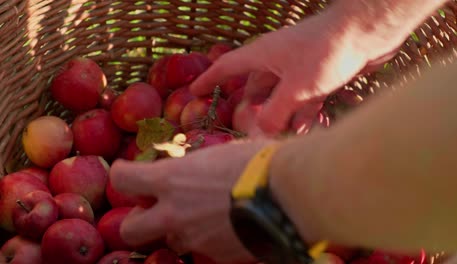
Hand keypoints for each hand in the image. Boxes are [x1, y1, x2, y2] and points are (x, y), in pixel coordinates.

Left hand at [109, 139, 273, 262]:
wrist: (288, 196)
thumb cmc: (257, 162)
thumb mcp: (222, 154)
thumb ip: (200, 163)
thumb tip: (199, 159)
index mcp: (170, 179)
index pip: (123, 179)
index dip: (123, 175)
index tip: (132, 172)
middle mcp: (174, 213)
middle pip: (130, 229)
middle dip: (139, 219)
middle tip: (158, 207)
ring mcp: (194, 238)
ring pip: (171, 242)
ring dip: (180, 230)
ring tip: (203, 217)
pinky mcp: (216, 256)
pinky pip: (203, 250)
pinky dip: (209, 240)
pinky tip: (228, 227)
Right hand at [190, 4, 400, 134]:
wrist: (368, 32)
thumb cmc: (326, 53)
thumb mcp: (295, 88)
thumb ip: (275, 113)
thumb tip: (259, 133)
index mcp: (262, 55)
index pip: (227, 67)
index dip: (209, 80)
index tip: (194, 92)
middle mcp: (277, 60)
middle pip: (256, 87)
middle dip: (252, 109)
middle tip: (248, 131)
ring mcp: (298, 67)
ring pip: (281, 96)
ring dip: (280, 116)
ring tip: (278, 139)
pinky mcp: (318, 75)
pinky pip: (303, 98)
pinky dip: (301, 113)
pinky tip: (305, 131)